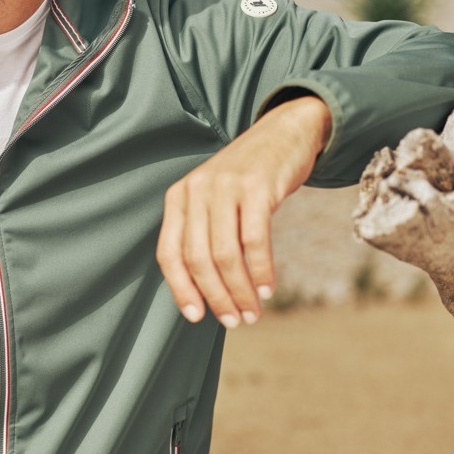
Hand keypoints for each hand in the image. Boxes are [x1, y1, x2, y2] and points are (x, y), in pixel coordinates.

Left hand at [156, 95, 331, 326]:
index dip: (180, 289)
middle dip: (216, 297)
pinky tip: (267, 289)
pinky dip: (260, 270)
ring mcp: (225, 186)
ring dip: (239, 290)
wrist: (284, 132)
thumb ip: (203, 234)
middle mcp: (196, 190)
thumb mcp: (214, 199)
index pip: (169, 253)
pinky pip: (254, 239)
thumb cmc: (248, 178)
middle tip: (234, 321)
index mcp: (178, 197)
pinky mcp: (256, 186)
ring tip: (252, 312)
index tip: (196, 317)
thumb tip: (205, 292)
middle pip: (198, 259)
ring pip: (225, 254)